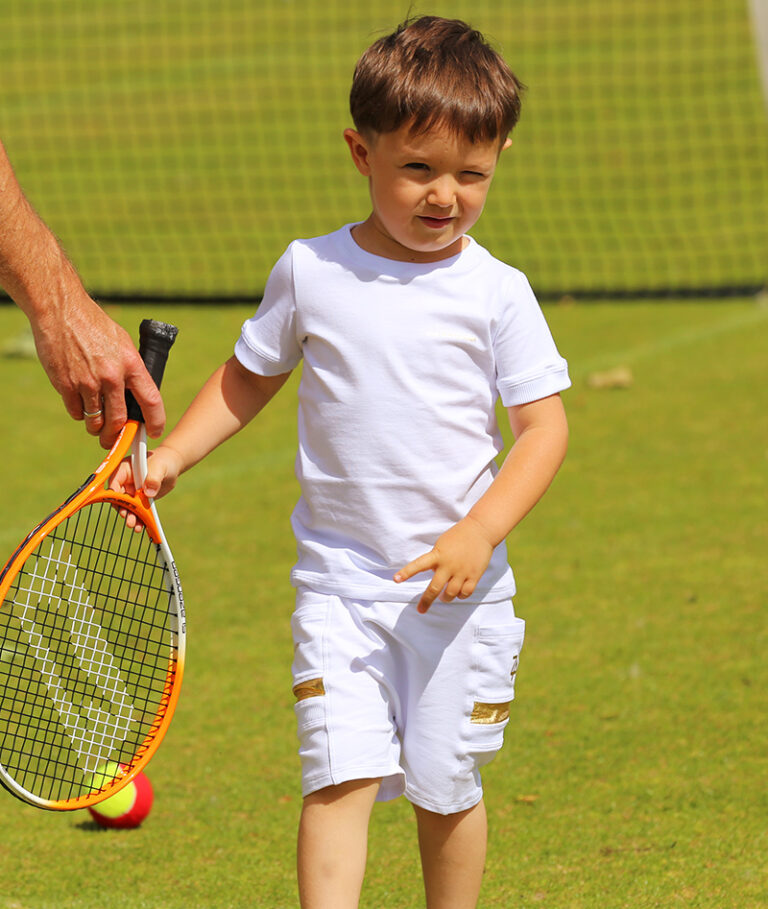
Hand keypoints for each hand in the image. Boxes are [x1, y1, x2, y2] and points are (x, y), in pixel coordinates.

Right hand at [30, 292, 165, 447]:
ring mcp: (87, 382)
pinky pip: (76, 412)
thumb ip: (130, 367)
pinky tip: (81, 408)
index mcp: (131, 364)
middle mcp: (111, 376)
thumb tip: (135, 391)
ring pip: (96, 421)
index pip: (151, 401)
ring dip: (97, 428)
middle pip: (119, 420)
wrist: (61, 310)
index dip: (155, 421)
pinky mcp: (65, 384)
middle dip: (118, 436)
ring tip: (97, 427)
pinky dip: (80, 415)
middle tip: (115, 440)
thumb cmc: (94, 324)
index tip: (154, 431)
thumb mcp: (123, 342)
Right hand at [109, 445, 182, 530]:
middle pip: (119, 498)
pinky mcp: (139, 500)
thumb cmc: (163, 461)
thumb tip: (148, 493)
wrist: (171, 466)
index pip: (114, 483)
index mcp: (124, 470)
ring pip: (127, 507)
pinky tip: (142, 526)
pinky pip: (137, 510)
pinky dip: (139, 518)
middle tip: (129, 520)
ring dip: (130, 517)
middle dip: (123, 510)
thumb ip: (153, 478)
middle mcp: (124, 482)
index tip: (120, 506)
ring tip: (135, 527)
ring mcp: (131, 492)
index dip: (114, 495)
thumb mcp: (159, 468)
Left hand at [394, 516, 494, 613]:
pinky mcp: (474, 575)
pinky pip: (465, 593)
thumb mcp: (442, 545)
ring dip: (445, 598)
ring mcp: (462, 571)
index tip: (396, 580)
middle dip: (426, 601)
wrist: (481, 530)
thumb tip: (434, 576)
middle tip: (421, 609)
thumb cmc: (458, 536)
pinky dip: (461, 595)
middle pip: (434, 588)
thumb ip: (436, 560)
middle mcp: (448, 565)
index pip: (418, 565)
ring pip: (451, 594)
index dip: (406, 572)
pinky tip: (459, 593)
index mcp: (438, 555)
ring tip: (444, 597)